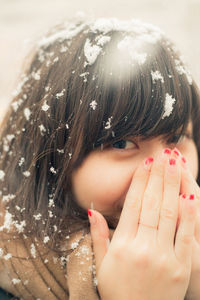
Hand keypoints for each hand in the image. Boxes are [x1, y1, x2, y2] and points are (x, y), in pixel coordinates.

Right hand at [88, 150, 195, 299]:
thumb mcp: (102, 265)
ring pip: (168, 213)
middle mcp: (142, 248)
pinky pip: (185, 235)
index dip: (139, 182)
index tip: (145, 163)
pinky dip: (188, 214)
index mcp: (121, 245)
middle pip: (151, 203)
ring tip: (175, 163)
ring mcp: (163, 257)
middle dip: (158, 176)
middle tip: (163, 154)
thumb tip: (92, 210)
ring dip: (172, 186)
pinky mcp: (180, 267)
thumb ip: (98, 236)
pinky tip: (189, 193)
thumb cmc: (118, 291)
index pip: (132, 205)